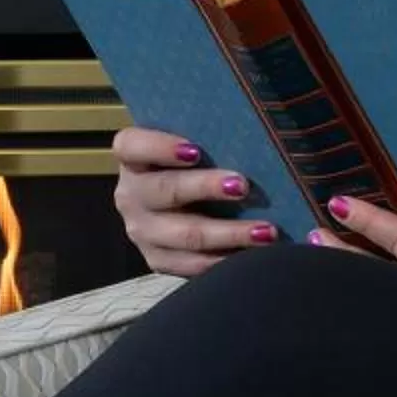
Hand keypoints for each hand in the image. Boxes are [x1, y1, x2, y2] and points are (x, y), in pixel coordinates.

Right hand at [111, 127, 280, 277]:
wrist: (181, 204)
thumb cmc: (197, 162)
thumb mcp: (194, 143)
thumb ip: (209, 135)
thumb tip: (252, 131)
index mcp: (131, 157)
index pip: (132, 146)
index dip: (160, 147)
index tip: (195, 151)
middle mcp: (131, 194)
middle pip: (165, 190)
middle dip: (206, 188)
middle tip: (243, 186)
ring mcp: (142, 231)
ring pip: (185, 235)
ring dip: (229, 233)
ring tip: (265, 231)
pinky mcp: (158, 260)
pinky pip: (192, 265)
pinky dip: (226, 261)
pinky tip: (255, 255)